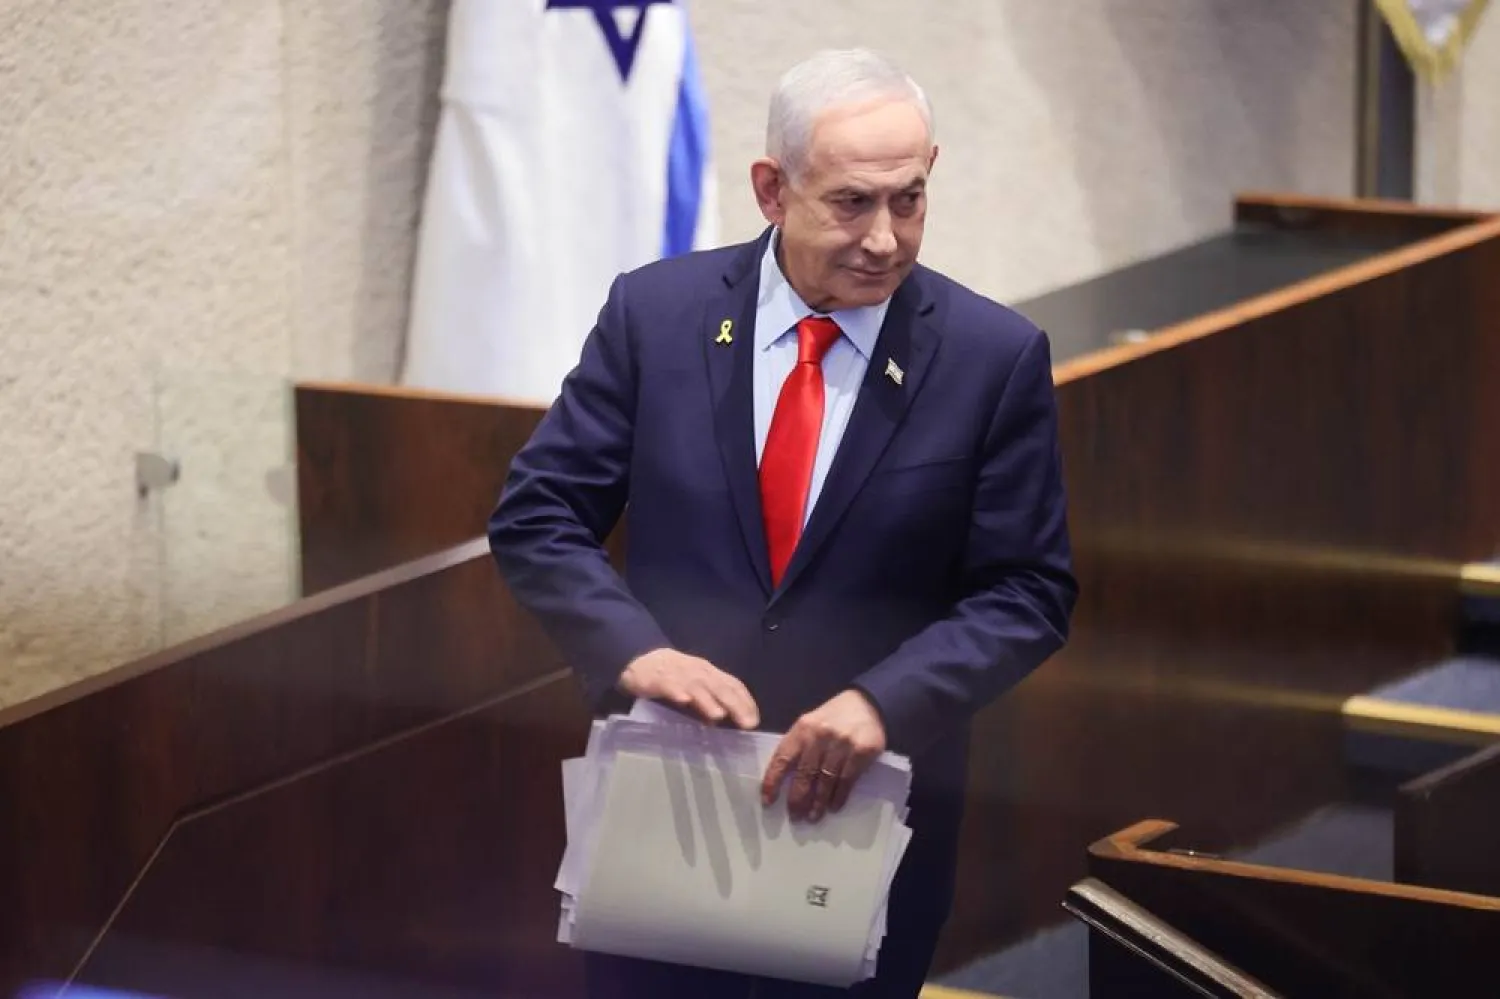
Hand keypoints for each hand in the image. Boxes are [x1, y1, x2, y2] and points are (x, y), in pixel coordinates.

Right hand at [617, 648, 759, 728]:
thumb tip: (722, 721)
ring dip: (708, 700)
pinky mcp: (659, 677)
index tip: (754, 721)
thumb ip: (708, 702)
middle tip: (746, 724)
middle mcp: (698, 672)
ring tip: (719, 715)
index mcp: (709, 673)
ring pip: (697, 686)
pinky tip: (683, 700)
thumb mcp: (694, 687)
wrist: (641, 660)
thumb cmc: (674, 676)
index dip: (746, 701)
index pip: (733, 684)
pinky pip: (669, 684)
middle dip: (735, 704)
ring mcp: (679, 673)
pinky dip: (677, 691)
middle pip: (720, 686)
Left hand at [761, 690, 885, 822]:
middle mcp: (820, 736)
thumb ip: (799, 745)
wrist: (869, 705)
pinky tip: (833, 806)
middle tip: (794, 816)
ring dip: (818, 803)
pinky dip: (839, 797)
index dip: (773, 781)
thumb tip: (785, 779)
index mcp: (802, 728)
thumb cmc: (834, 717)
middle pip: (804, 774)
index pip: (782, 758)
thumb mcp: (811, 724)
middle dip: (797, 799)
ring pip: (825, 781)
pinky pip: (846, 781)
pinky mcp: (861, 752)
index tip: (768, 801)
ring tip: (813, 816)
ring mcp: (841, 744)